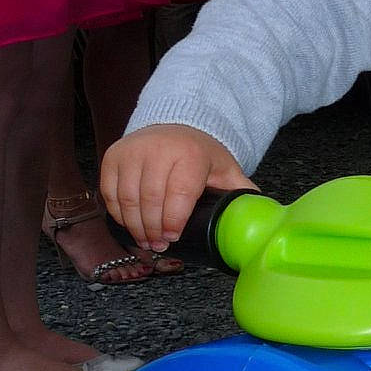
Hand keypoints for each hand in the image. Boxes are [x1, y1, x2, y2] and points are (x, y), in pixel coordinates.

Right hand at [101, 125, 253, 251]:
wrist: (175, 124)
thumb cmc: (200, 153)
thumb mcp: (225, 169)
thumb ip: (240, 191)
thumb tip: (260, 217)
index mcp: (190, 154)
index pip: (178, 194)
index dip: (173, 222)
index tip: (173, 238)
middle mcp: (158, 150)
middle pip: (150, 200)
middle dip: (153, 229)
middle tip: (159, 246)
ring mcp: (132, 152)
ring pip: (127, 198)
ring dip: (135, 225)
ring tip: (146, 240)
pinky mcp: (114, 156)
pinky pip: (110, 191)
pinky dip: (118, 212)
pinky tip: (130, 224)